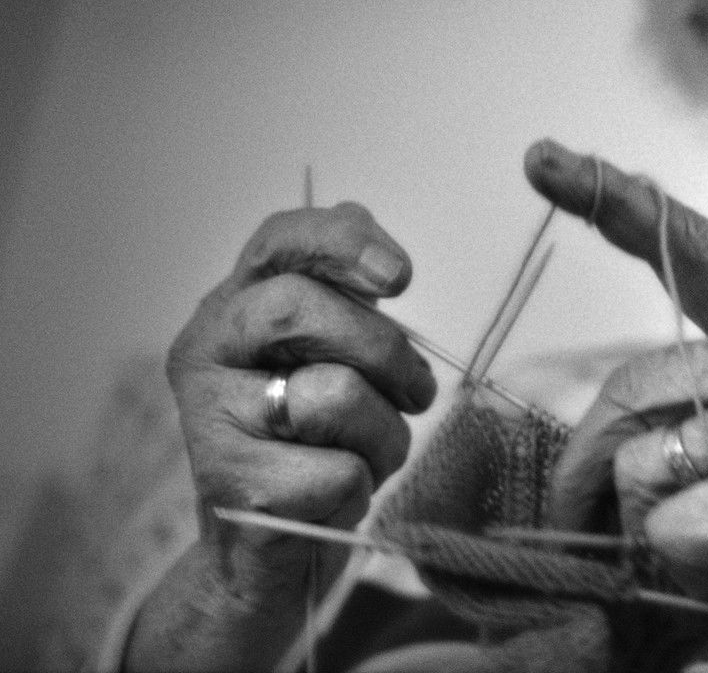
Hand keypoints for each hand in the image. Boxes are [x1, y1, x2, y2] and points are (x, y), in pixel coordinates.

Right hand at [135, 202, 434, 668]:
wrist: (270, 553)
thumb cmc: (314, 442)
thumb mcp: (333, 359)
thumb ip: (347, 298)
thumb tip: (370, 238)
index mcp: (235, 305)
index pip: (279, 241)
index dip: (342, 243)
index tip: (400, 278)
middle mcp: (206, 349)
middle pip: (301, 309)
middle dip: (385, 350)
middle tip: (416, 392)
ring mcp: (210, 418)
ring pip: (336, 394)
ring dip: (384, 433)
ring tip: (365, 453)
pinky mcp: (233, 485)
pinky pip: (341, 469)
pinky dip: (362, 486)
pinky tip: (332, 496)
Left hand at [523, 139, 707, 671]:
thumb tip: (630, 443)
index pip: (694, 251)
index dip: (611, 202)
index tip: (545, 160)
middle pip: (630, 388)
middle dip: (588, 463)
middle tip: (580, 513)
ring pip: (642, 467)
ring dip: (655, 531)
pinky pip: (674, 529)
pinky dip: (691, 569)